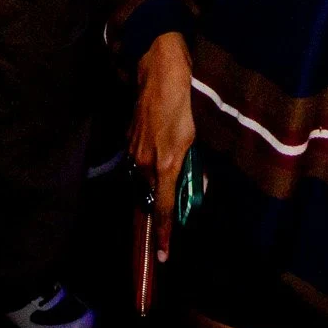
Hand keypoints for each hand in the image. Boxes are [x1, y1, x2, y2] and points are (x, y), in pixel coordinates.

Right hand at [128, 32, 195, 261]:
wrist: (160, 71)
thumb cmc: (184, 101)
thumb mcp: (197, 134)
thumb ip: (194, 164)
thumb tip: (197, 186)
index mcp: (165, 164)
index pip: (161, 210)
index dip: (163, 235)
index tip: (162, 256)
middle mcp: (145, 162)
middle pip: (150, 197)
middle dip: (160, 207)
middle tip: (171, 217)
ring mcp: (134, 150)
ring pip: (145, 179)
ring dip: (156, 184)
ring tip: (172, 175)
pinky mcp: (130, 138)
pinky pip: (140, 161)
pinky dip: (151, 165)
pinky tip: (163, 151)